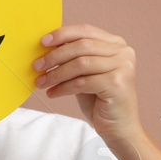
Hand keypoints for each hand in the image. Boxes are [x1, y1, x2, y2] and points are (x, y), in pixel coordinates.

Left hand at [34, 24, 142, 144]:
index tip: (42, 42)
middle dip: (55, 56)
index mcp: (116, 44)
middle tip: (37, 65)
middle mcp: (123, 52)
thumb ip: (74, 57)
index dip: (62, 34)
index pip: (85, 31)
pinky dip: (63, 88)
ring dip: (56, 73)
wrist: (119, 129)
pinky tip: (53, 93)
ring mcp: (123, 67)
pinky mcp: (117, 84)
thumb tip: (48, 45)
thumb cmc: (100, 100)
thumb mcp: (86, 73)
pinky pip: (82, 82)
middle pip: (82, 46)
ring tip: (41, 82)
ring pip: (80, 64)